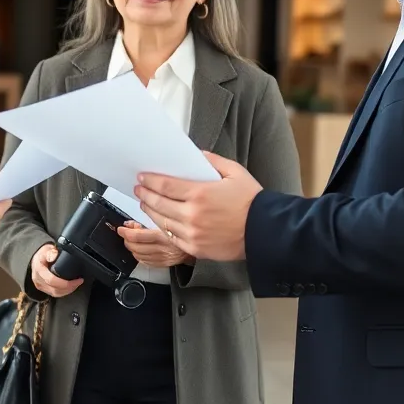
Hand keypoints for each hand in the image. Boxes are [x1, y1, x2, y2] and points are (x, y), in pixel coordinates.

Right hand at [29, 243, 82, 297]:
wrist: (35, 259)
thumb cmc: (42, 254)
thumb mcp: (46, 249)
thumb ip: (51, 252)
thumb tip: (54, 254)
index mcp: (39, 270)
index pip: (52, 280)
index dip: (66, 282)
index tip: (77, 279)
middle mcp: (38, 279)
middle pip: (55, 289)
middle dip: (70, 287)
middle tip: (79, 281)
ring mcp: (40, 285)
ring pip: (55, 293)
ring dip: (68, 290)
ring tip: (76, 284)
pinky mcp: (43, 288)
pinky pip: (54, 294)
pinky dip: (64, 292)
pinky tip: (70, 288)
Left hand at [116, 221, 193, 267]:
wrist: (199, 241)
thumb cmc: (184, 227)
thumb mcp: (170, 217)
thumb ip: (151, 218)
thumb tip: (131, 223)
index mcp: (164, 235)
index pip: (138, 236)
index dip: (126, 232)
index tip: (121, 228)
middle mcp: (163, 249)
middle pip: (136, 247)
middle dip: (127, 239)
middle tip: (124, 233)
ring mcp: (163, 258)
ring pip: (139, 255)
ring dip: (131, 247)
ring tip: (130, 240)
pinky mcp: (164, 264)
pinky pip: (145, 262)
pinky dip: (138, 255)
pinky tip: (138, 250)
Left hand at [134, 151, 261, 260]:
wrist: (264, 231)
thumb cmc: (251, 201)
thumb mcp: (235, 172)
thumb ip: (212, 161)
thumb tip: (196, 155)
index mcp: (200, 193)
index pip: (165, 185)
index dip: (150, 180)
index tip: (142, 177)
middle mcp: (192, 214)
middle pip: (159, 203)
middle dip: (145, 194)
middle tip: (139, 188)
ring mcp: (192, 233)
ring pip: (162, 221)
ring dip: (149, 211)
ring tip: (145, 203)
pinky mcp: (195, 248)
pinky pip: (172, 238)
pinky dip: (162, 228)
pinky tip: (160, 221)